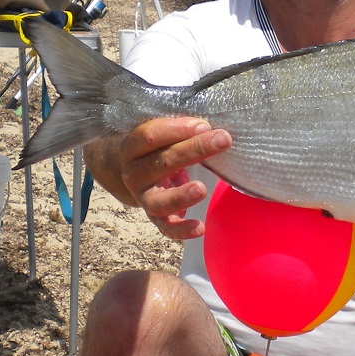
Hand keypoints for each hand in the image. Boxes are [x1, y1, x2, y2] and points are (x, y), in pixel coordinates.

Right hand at [87, 118, 231, 239]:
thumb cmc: (155, 147)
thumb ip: (178, 130)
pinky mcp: (155, 216)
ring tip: (202, 189)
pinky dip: (182, 230)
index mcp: (131, 148)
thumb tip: (209, 126)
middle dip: (195, 150)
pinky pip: (166, 227)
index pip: (150, 136)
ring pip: (160, 200)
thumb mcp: (159, 134)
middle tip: (223, 139)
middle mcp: (134, 174)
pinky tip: (200, 227)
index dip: (177, 129)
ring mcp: (143, 197)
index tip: (204, 125)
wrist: (132, 171)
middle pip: (163, 162)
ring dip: (180, 196)